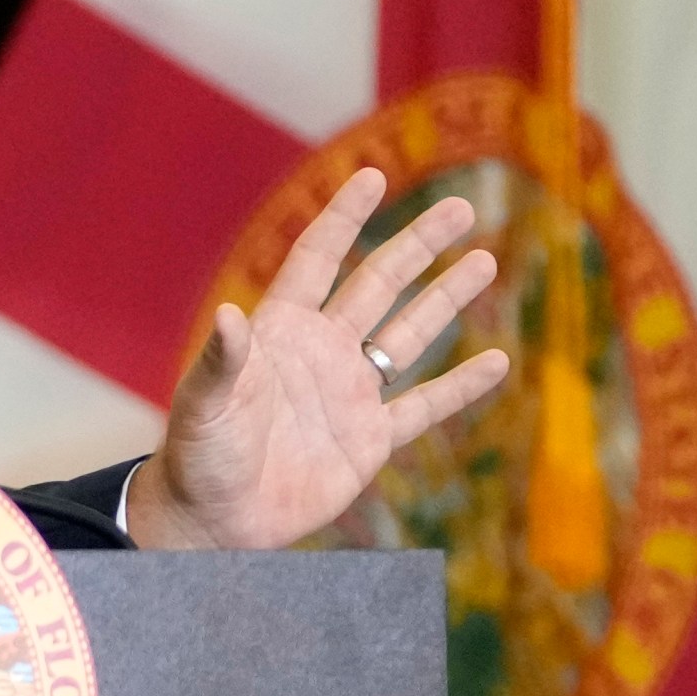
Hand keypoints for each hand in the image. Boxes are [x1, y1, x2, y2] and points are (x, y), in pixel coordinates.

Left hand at [127, 167, 509, 549]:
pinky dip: (461, 387)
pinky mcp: (369, 441)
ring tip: (483, 260)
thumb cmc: (198, 455)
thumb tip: (229, 316)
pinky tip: (498, 361)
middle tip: (462, 207)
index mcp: (280, 332)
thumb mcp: (204, 404)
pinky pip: (424, 407)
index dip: (344, 218)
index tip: (373, 177)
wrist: (215, 518)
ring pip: (408, 336)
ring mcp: (349, 394)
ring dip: (445, 299)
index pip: (318, 260)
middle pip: (378, 285)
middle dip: (417, 245)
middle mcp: (321, 353)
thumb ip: (221, 361)